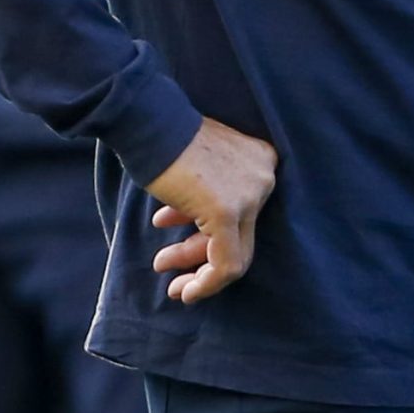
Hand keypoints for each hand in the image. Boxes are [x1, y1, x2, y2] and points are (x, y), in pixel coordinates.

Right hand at [147, 117, 277, 303]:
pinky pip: (225, 262)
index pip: (247, 217)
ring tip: (161, 266)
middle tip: (166, 264)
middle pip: (240, 236)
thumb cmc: (166, 143)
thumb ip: (210, 200)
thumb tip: (200, 238)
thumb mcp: (200, 172)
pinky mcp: (229, 210)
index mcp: (262, 164)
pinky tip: (181, 289)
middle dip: (200, 255)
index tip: (184, 252)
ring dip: (194, 266)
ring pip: (232, 253)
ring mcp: (250, 195)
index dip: (214, 240)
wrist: (149, 123)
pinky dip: (205, 283)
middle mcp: (264, 178)